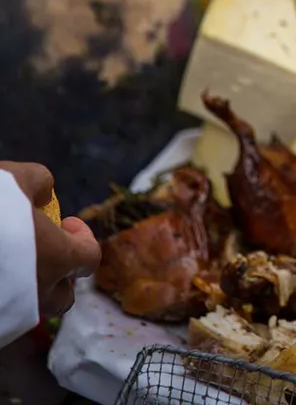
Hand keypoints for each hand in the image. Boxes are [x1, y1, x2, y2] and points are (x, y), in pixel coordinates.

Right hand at [1, 162, 100, 316]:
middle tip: (43, 256)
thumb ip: (38, 182)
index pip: (89, 258)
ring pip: (27, 312)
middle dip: (59, 279)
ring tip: (10, 267)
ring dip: (26, 294)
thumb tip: (43, 192)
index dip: (82, 238)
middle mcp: (37, 293)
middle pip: (62, 299)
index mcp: (58, 259)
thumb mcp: (14, 178)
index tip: (66, 224)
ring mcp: (7, 315)